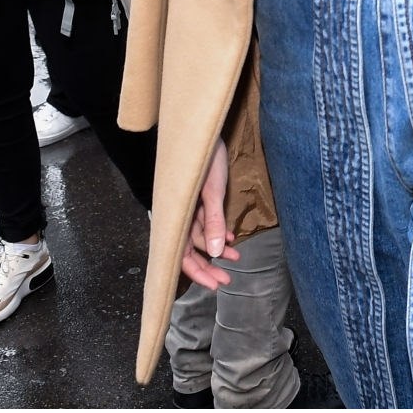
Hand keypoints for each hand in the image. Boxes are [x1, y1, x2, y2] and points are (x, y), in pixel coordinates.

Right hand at [181, 138, 240, 289]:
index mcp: (176, 215)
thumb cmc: (203, 156)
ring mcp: (188, 207)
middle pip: (190, 249)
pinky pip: (205, 221)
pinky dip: (218, 230)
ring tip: (236, 257)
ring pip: (200, 236)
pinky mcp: (197, 199)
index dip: (196, 272)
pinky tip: (231, 236)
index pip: (181, 253)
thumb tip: (214, 253)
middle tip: (226, 279)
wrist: (203, 128)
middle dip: (208, 266)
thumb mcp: (212, 190)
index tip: (214, 285)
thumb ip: (213, 221)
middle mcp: (179, 214)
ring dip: (217, 247)